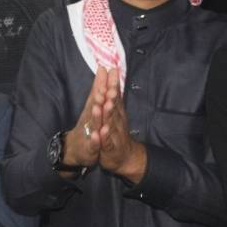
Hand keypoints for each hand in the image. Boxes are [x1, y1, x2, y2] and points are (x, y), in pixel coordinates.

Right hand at [62, 67, 107, 168]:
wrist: (77, 148)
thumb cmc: (88, 124)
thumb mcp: (94, 105)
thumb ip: (98, 87)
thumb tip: (103, 68)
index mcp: (94, 108)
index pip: (99, 94)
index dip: (105, 83)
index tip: (111, 71)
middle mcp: (91, 118)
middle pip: (96, 106)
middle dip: (100, 97)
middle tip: (106, 88)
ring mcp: (90, 132)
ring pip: (94, 123)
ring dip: (96, 115)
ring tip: (99, 107)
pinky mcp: (90, 147)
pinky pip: (93, 143)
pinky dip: (96, 140)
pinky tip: (98, 136)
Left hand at [91, 68, 146, 182]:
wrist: (124, 157)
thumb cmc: (117, 132)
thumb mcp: (114, 112)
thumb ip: (113, 93)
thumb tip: (112, 73)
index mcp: (116, 112)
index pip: (115, 96)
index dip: (113, 84)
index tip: (112, 70)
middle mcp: (116, 121)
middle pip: (113, 107)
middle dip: (111, 96)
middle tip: (109, 86)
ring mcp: (113, 134)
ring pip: (109, 123)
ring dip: (107, 114)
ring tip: (103, 105)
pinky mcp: (109, 147)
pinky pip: (106, 142)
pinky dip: (103, 137)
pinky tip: (101, 132)